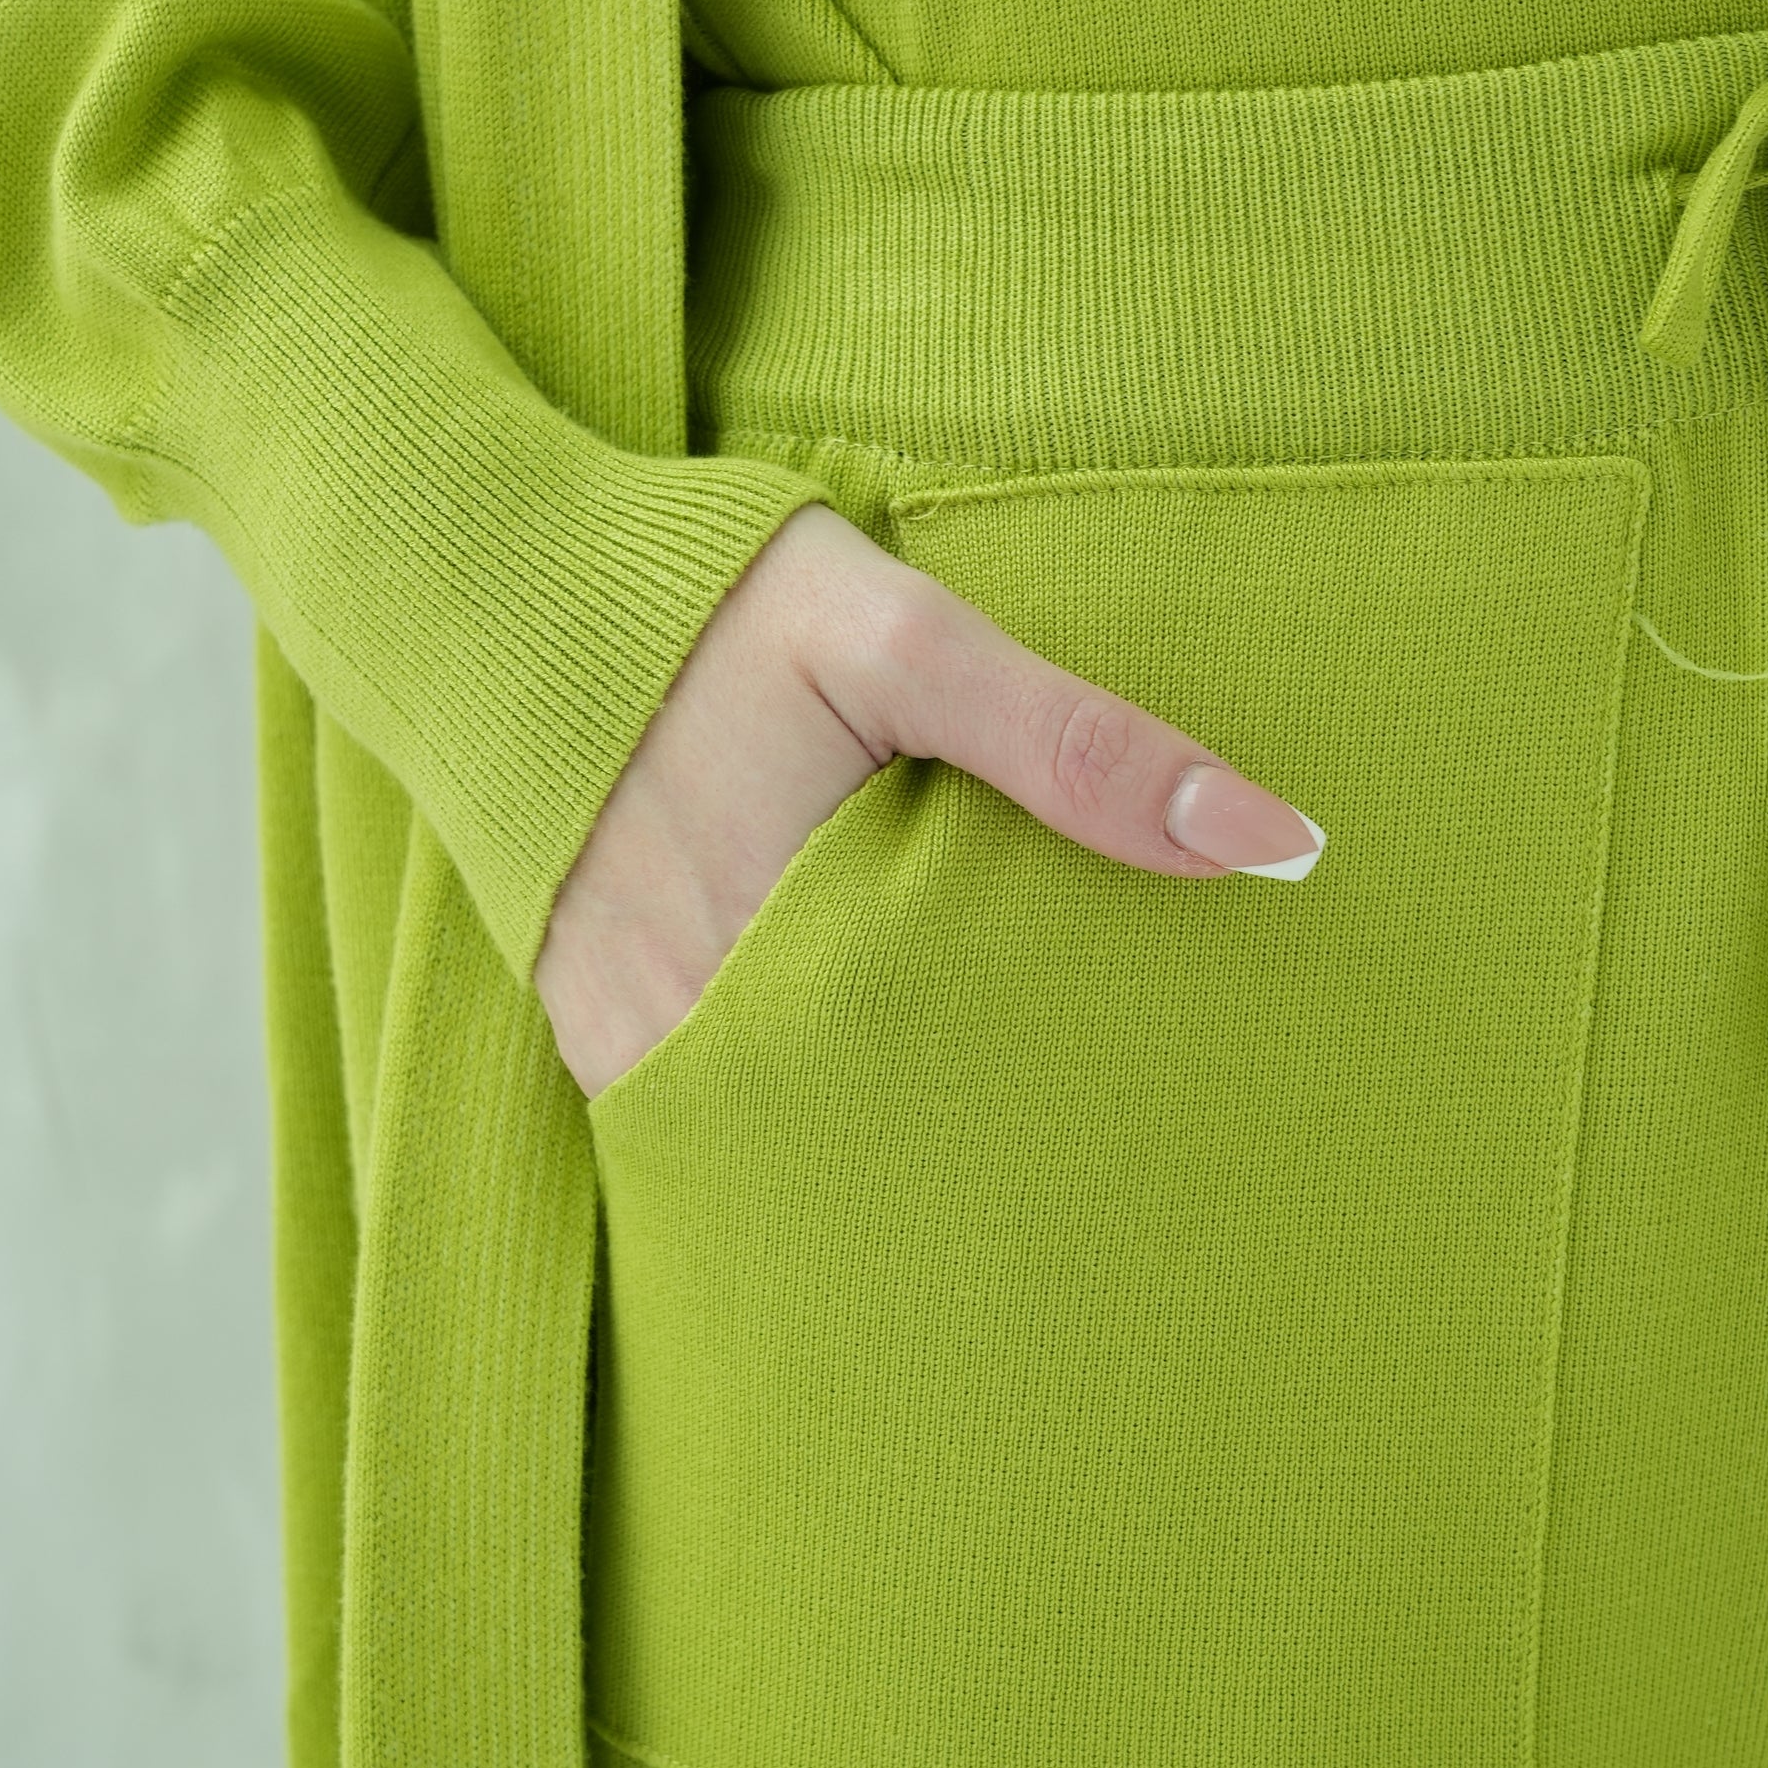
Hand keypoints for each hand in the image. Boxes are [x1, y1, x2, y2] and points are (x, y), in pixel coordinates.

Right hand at [532, 502, 1324, 1096]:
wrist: (489, 581)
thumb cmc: (710, 598)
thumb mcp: (902, 636)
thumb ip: (1072, 741)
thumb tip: (1278, 844)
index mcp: (792, 942)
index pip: (959, 1099)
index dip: (1052, 1141)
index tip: (1143, 1158)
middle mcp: (692, 1025)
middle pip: (868, 1146)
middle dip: (972, 1166)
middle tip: (1086, 1187)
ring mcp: (626, 1039)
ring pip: (779, 1145)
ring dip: (874, 1149)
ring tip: (984, 1169)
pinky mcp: (585, 1024)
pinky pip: (695, 1117)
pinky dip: (774, 1118)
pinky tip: (854, 1108)